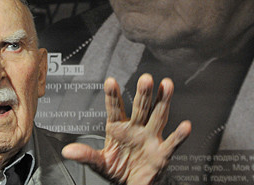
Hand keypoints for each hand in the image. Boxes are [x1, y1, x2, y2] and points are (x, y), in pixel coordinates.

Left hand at [62, 74, 190, 184]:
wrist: (133, 184)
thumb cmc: (117, 169)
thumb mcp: (99, 163)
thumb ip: (86, 155)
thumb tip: (67, 151)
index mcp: (118, 128)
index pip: (115, 109)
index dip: (113, 96)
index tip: (110, 81)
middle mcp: (136, 128)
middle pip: (140, 108)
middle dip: (143, 93)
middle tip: (146, 78)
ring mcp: (151, 138)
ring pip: (158, 117)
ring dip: (163, 102)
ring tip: (167, 85)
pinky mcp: (162, 153)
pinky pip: (172, 143)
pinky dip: (179, 136)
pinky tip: (185, 126)